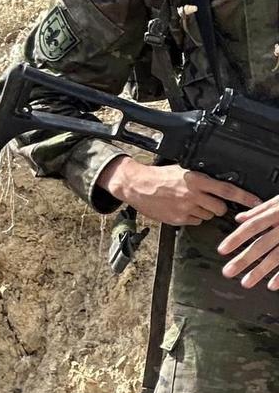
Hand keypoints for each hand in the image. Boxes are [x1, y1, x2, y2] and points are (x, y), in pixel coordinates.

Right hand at [103, 157, 260, 225]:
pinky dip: (191, 217)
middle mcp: (192, 195)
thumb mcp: (182, 170)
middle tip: (208, 201)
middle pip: (220, 208)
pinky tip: (180, 209)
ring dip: (203, 211)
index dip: (245, 197)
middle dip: (218, 206)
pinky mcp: (177, 219)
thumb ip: (201, 179)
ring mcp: (185, 208)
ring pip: (208, 215)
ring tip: (188, 203)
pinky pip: (195, 222)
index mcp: (196, 180)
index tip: (257, 203)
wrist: (135, 185)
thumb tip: (220, 185)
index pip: (227, 190)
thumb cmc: (158, 177)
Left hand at [219, 194, 278, 287]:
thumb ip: (261, 209)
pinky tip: (272, 285)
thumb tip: (240, 218)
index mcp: (278, 212)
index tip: (222, 250)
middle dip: (243, 259)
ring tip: (246, 282)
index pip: (253, 226)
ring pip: (277, 256)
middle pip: (262, 244)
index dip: (236, 238)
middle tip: (228, 272)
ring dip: (260, 271)